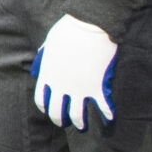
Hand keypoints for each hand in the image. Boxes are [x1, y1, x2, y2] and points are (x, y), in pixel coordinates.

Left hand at [32, 14, 118, 128]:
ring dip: (80, 123)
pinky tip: (109, 118)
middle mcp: (61, 86)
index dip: (45, 107)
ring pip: (78, 115)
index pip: (41, 99)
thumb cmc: (68, 30)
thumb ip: (45, 57)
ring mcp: (79, 89)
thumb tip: (41, 64)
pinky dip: (107, 114)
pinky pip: (103, 106)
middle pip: (57, 112)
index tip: (49, 110)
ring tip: (82, 126)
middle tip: (65, 122)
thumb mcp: (49, 44)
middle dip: (60, 120)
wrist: (89, 25)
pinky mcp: (97, 87)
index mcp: (47, 75)